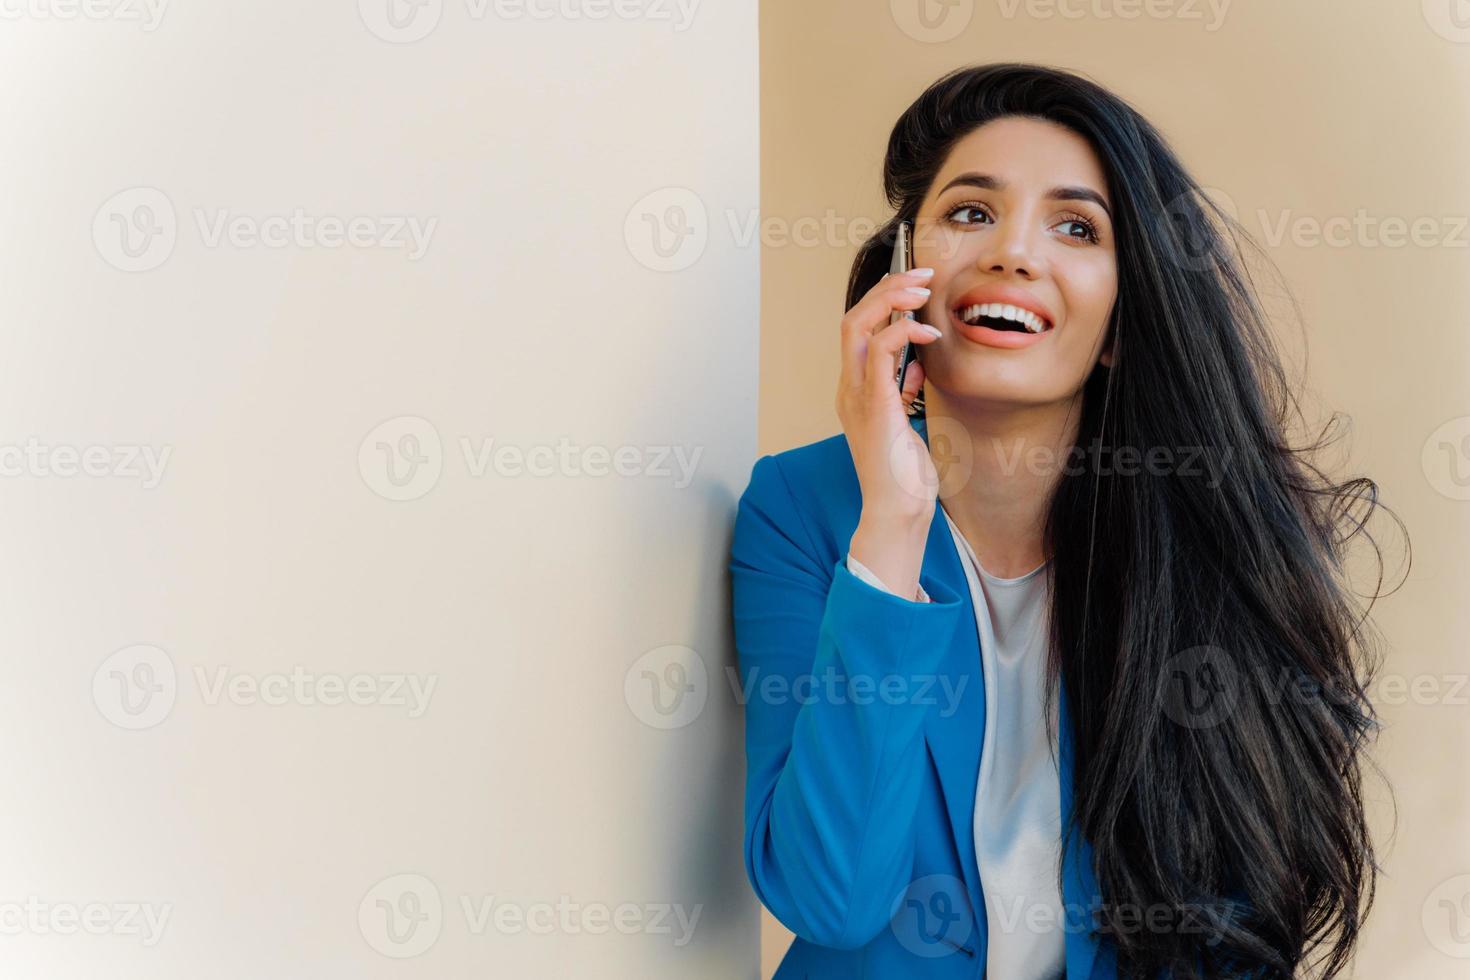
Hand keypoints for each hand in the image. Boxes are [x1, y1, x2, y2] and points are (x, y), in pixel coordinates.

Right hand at [836, 267, 942, 524]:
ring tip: (922, 288)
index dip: (883, 301)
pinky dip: (903, 331)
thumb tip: (917, 365)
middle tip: (922, 273)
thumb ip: (905, 389)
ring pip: (858, 325)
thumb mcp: (906, 420)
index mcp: (854, 391)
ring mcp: (856, 395)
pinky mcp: (874, 404)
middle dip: (887, 288)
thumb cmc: (904, 474)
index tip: (914, 286)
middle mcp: (848, 388)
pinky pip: (880, 351)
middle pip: (852, 318)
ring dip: (891, 299)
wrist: (897, 509)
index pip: (857, 330)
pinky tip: (929, 332)